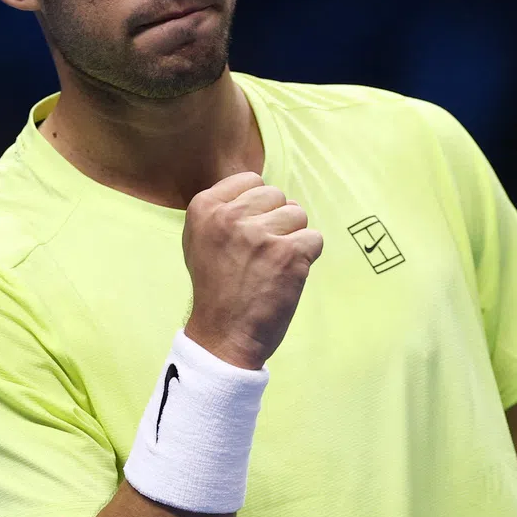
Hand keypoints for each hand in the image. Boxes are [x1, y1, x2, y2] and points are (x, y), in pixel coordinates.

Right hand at [182, 171, 322, 368]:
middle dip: (277, 221)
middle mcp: (230, 216)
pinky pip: (315, 238)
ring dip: (293, 238)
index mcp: (204, 207)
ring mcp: (260, 234)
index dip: (257, 207)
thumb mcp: (201, 238)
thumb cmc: (216, 288)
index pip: (251, 180)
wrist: (223, 336)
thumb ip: (225, 209)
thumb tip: (261, 187)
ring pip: (298, 215)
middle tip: (260, 255)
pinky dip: (307, 257)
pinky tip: (287, 275)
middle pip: (277, 195)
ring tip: (272, 265)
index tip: (246, 236)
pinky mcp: (289, 254)